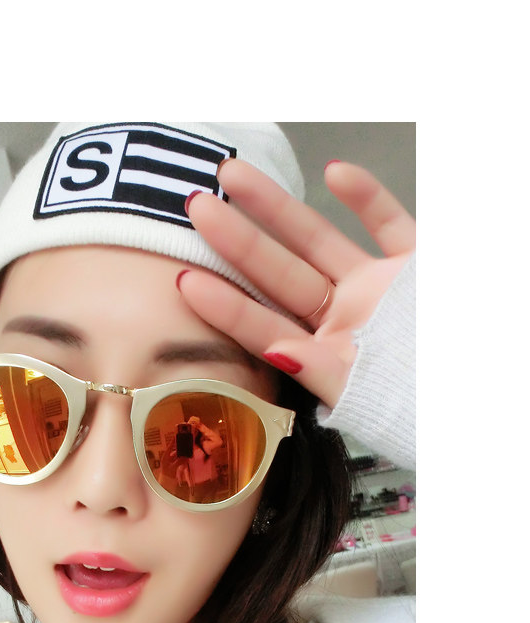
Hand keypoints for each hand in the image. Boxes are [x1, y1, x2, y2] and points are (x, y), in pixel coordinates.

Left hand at [178, 159, 414, 407]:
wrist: (484, 399)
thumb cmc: (427, 407)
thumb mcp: (373, 395)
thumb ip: (325, 373)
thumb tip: (278, 351)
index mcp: (323, 353)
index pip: (262, 324)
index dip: (224, 303)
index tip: (181, 277)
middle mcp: (342, 317)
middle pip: (280, 273)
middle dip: (238, 240)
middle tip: (193, 206)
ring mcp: (376, 288)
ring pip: (319, 239)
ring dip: (279, 207)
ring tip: (233, 175)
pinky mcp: (416, 266)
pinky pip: (389, 222)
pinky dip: (367, 198)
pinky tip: (334, 172)